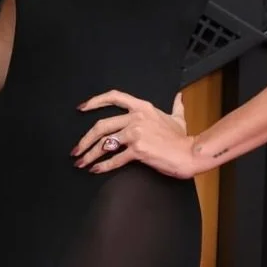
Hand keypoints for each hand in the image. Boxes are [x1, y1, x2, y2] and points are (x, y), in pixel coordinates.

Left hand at [72, 90, 199, 177]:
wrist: (190, 153)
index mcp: (142, 107)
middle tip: (76, 150)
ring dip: (89, 155)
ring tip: (81, 163)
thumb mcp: (177, 118)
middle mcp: (136, 117)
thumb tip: (179, 96)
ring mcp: (136, 133)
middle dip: (85, 140)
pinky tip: (95, 170)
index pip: (114, 97)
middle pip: (101, 126)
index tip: (81, 108)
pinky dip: (102, 166)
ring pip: (104, 143)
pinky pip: (114, 158)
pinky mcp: (138, 150)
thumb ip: (175, 105)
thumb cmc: (182, 138)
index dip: (94, 101)